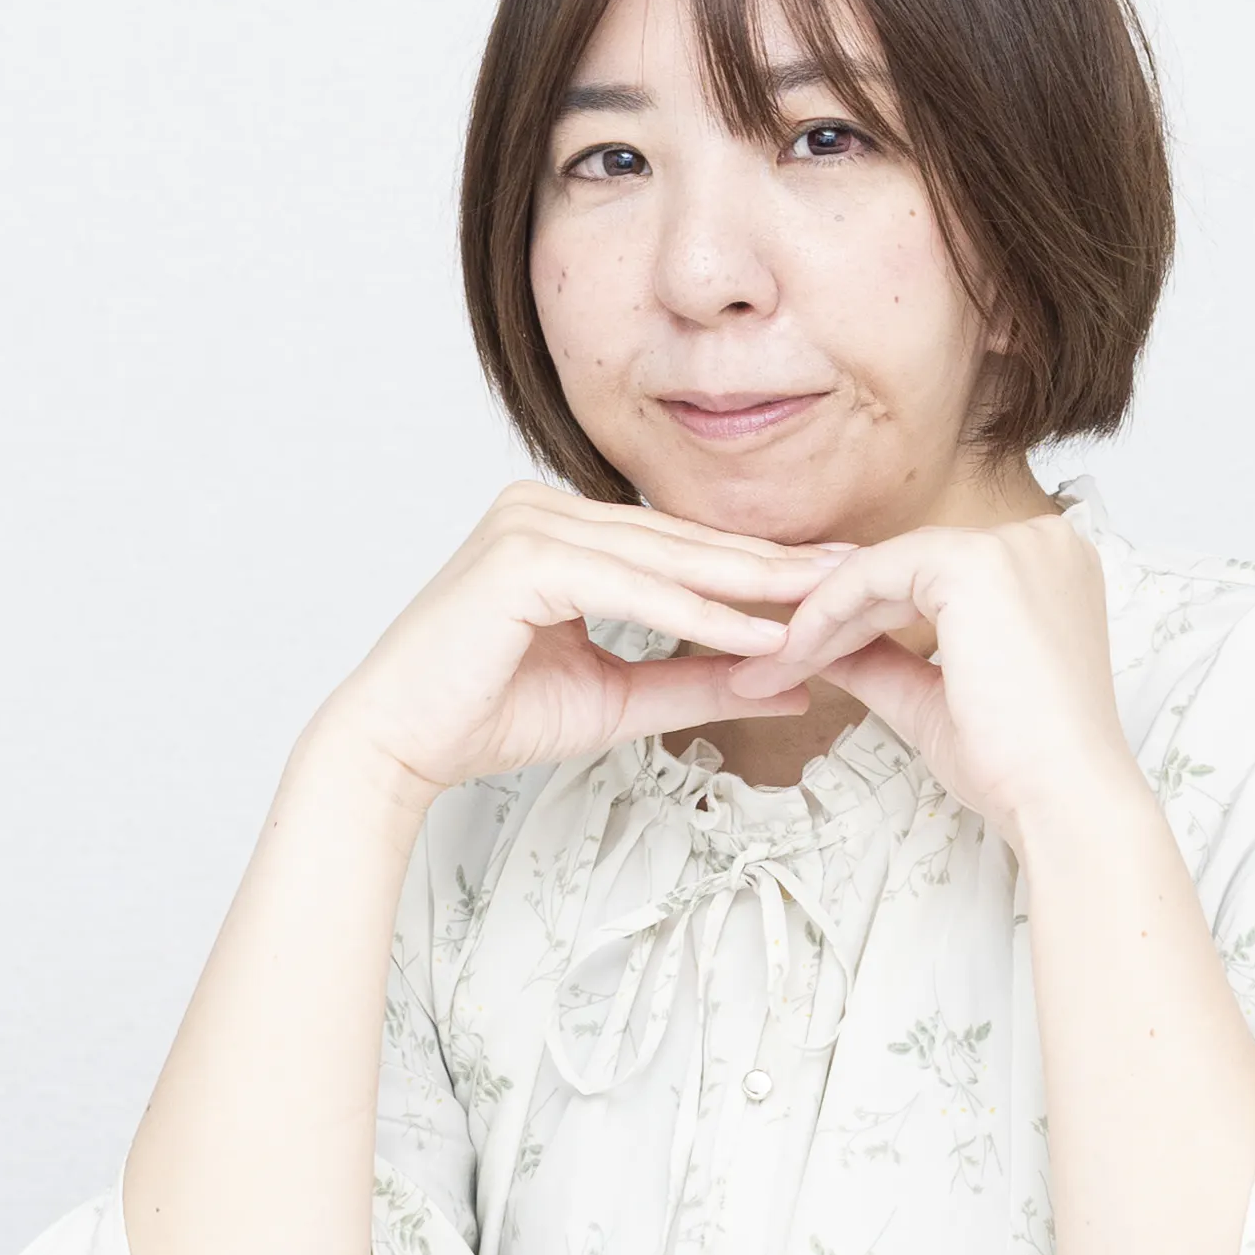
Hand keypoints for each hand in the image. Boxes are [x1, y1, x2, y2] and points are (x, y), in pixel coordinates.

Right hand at [315, 480, 847, 800]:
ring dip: (749, 586)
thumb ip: (697, 680)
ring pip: (665, 558)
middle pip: (682, 542)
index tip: (834, 584)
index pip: (681, 546)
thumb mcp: (619, 697)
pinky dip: (698, 613)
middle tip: (856, 575)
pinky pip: (631, 585)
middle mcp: (543, 510)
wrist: (399, 744)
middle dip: (773, 565)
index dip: (760, 568)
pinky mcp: (521, 557)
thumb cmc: (488, 715)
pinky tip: (757, 634)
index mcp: (563, 530)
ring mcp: (529, 524)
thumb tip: (787, 681)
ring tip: (823, 604)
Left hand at [725, 507, 1132, 846]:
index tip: (803, 660)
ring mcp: (1013, 546)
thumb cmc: (1019, 764)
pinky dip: (829, 613)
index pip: (929, 580)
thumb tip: (822, 648)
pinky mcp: (976, 563)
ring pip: (883, 570)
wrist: (1061, 799)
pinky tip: (797, 654)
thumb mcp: (934, 698)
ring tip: (772, 670)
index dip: (859, 619)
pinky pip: (875, 574)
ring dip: (820, 621)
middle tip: (770, 668)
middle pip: (904, 572)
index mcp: (1045, 571)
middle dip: (830, 622)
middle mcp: (1039, 542)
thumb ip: (882, 661)